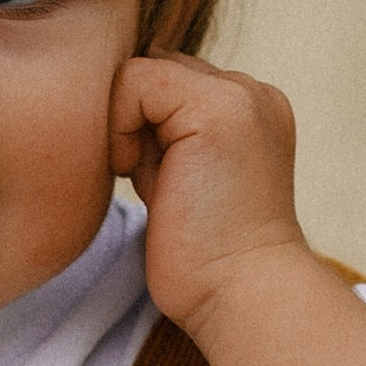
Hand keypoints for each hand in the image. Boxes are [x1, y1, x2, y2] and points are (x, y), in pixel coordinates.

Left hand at [109, 55, 309, 338]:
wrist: (242, 295)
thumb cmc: (203, 259)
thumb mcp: (179, 178)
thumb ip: (160, 134)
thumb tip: (113, 102)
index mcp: (250, 110)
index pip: (167, 82)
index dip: (143, 128)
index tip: (160, 183)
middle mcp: (252, 93)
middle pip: (153, 71)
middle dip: (136, 124)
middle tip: (158, 184)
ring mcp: (241, 95)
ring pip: (140, 70)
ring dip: (126, 125)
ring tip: (156, 181)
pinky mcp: (218, 108)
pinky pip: (133, 79)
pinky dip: (120, 125)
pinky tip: (137, 173)